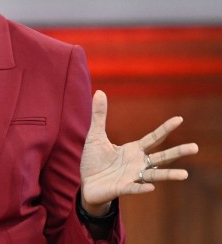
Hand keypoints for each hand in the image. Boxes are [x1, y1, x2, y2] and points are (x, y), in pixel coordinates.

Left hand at [79, 90, 198, 214]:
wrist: (86, 183)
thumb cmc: (94, 160)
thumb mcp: (96, 135)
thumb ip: (99, 115)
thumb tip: (99, 91)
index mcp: (133, 150)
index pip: (153, 138)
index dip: (165, 129)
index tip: (179, 119)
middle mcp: (137, 163)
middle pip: (161, 157)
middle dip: (177, 152)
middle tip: (195, 147)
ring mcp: (132, 177)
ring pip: (154, 176)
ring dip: (168, 175)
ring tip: (185, 174)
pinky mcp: (122, 188)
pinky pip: (134, 188)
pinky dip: (141, 188)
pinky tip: (150, 187)